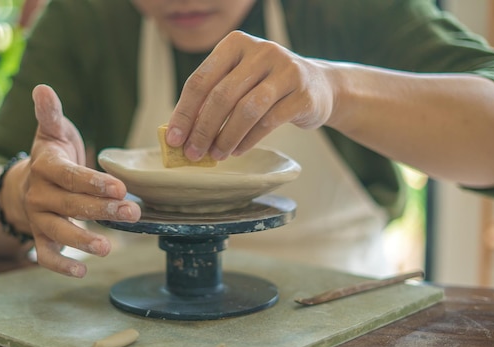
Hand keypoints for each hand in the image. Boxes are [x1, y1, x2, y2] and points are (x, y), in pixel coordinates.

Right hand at [20, 85, 140, 276]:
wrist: (29, 179)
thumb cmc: (53, 155)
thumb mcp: (52, 132)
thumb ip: (51, 114)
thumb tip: (43, 87)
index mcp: (44, 165)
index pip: (69, 176)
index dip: (93, 183)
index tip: (119, 187)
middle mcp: (38, 194)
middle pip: (70, 205)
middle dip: (102, 210)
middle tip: (132, 213)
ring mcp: (37, 217)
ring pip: (58, 232)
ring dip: (82, 240)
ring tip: (108, 247)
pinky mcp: (39, 236)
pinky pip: (45, 255)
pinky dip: (61, 265)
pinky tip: (83, 272)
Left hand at [166, 30, 335, 160]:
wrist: (319, 86)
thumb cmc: (267, 86)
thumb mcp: (238, 81)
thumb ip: (212, 99)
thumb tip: (181, 133)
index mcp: (236, 44)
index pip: (201, 80)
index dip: (184, 112)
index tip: (174, 139)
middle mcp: (261, 51)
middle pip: (222, 95)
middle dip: (203, 130)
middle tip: (193, 153)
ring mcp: (285, 70)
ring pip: (246, 110)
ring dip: (226, 138)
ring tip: (216, 156)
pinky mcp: (302, 94)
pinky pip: (268, 122)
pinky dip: (248, 140)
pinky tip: (237, 151)